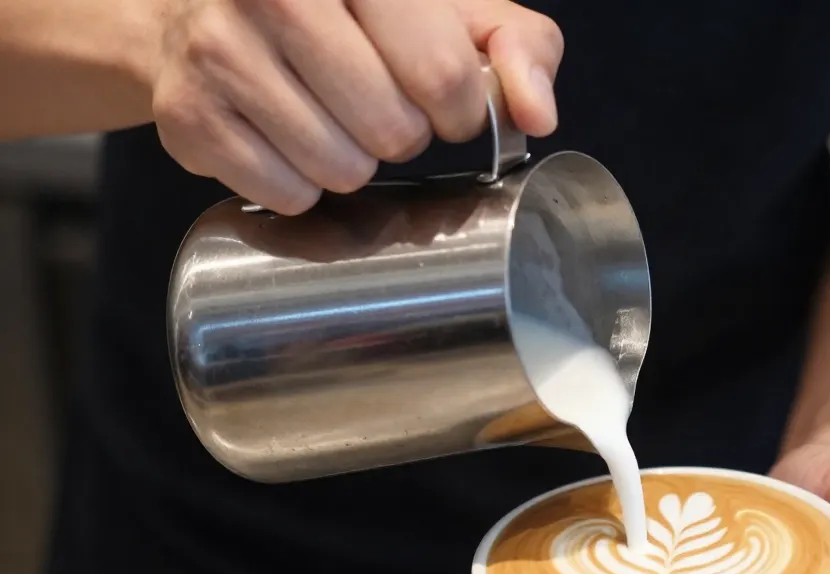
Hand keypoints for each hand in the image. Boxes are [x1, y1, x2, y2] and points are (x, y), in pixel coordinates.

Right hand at [146, 0, 562, 212]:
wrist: (203, 7)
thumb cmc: (346, 12)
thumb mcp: (445, 9)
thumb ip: (514, 47)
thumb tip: (538, 113)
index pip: (443, 74)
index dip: (457, 109)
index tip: (440, 102)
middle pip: (392, 130)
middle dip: (401, 135)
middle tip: (376, 108)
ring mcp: (219, 51)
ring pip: (341, 170)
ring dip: (352, 164)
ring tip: (330, 121)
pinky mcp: (187, 115)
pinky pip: (286, 195)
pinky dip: (300, 185)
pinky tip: (287, 140)